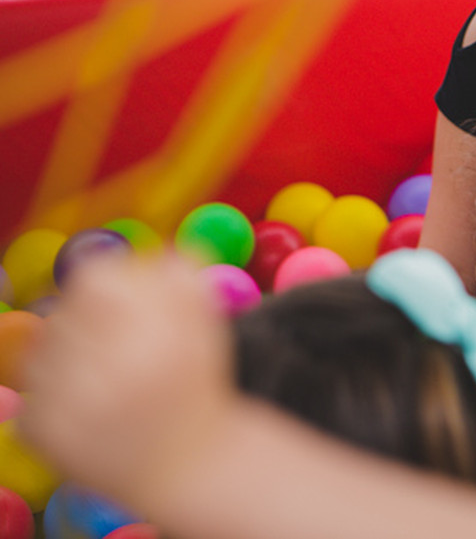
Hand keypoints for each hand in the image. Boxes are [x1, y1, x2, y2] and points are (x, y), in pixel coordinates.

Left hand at [18, 254, 235, 508]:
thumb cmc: (197, 386)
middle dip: (85, 326)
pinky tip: (87, 410)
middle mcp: (109, 372)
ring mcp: (70, 408)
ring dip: (63, 359)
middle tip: (111, 345)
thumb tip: (156, 250)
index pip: (95, 281)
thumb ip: (184, 278)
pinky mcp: (44, 437)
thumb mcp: (207, 326)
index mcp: (154, 339)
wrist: (189, 464)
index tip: (120, 302)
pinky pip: (29, 395)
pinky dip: (53, 397)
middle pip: (64, 317)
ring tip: (99, 378)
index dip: (106, 286)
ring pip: (39, 354)